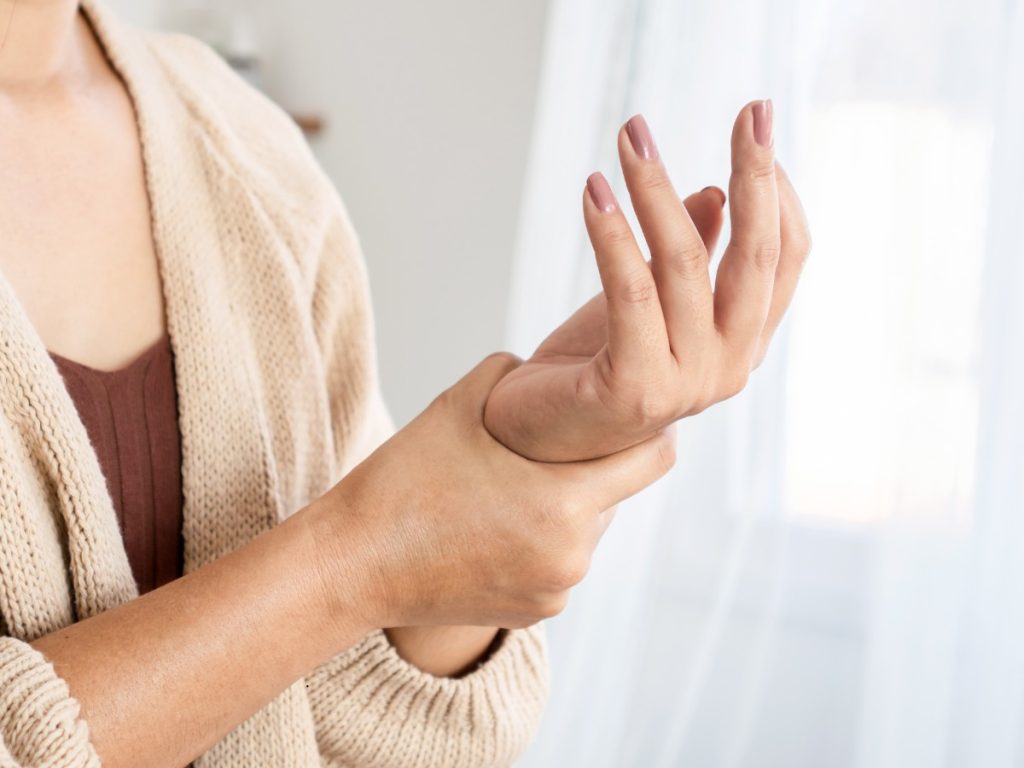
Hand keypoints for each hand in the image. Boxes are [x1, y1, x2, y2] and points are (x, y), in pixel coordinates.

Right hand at [316, 353, 676, 629]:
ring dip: (566, 506)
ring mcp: (556, 591)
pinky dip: (542, 542)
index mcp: (563, 502)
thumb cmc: (402, 482)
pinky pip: (560, 564)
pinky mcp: (536, 613)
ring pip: (587, 531)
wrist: (352, 565)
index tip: (630, 411)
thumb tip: (546, 366)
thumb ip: (514, 373)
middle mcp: (572, 555)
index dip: (648, 429)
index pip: (654, 458)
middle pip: (616, 495)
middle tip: (552, 445)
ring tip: (514, 487)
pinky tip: (497, 524)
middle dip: (593, 468)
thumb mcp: (458, 404)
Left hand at [483, 101, 811, 461]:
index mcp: (742, 343)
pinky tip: (594, 190)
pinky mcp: (635, 388)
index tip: (757, 125)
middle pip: (756, 257)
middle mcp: (729, 366)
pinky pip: (630, 292)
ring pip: (684, 264)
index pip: (785, 258)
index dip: (778, 190)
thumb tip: (717, 193)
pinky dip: (612, 234)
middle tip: (750, 110)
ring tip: (630, 137)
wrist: (535, 437)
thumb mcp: (650, 301)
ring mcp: (687, 384)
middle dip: (755, 175)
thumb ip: (692, 257)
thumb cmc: (594, 365)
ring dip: (655, 189)